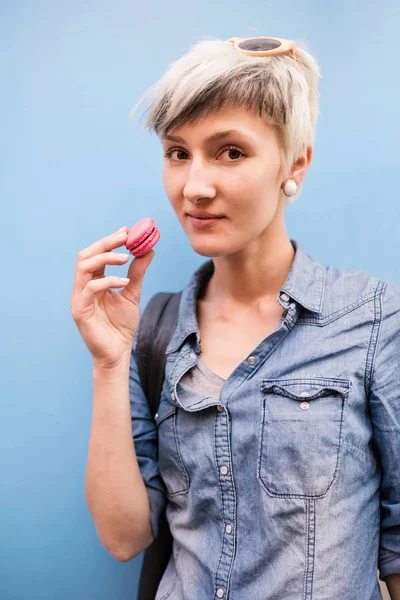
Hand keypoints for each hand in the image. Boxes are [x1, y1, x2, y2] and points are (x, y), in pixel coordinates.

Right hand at [70, 226, 154, 369]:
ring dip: (105, 258)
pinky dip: (107, 281)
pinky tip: (124, 281)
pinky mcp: (79, 311)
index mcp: (92, 282)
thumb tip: (148, 249)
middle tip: (125, 237)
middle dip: (105, 243)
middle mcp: (82, 287)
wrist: (118, 352)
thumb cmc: (122, 325)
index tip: (127, 231)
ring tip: (126, 258)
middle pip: (86, 256)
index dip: (109, 241)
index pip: (95, 254)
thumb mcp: (132, 293)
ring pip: (83, 268)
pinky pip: (90, 289)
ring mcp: (78, 298)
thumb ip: (137, 272)